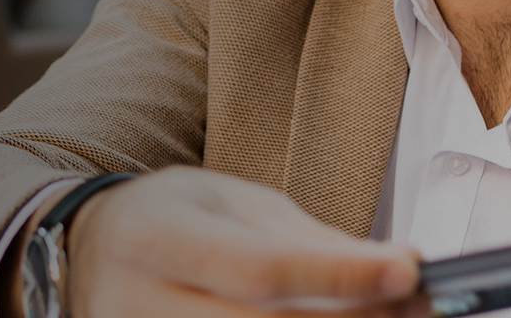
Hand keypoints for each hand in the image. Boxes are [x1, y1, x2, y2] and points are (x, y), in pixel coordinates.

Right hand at [67, 166, 421, 316]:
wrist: (92, 253)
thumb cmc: (175, 222)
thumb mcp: (235, 204)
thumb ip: (312, 240)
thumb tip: (403, 269)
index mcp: (156, 236)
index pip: (258, 267)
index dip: (338, 275)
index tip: (408, 272)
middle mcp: (140, 304)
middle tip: (417, 309)